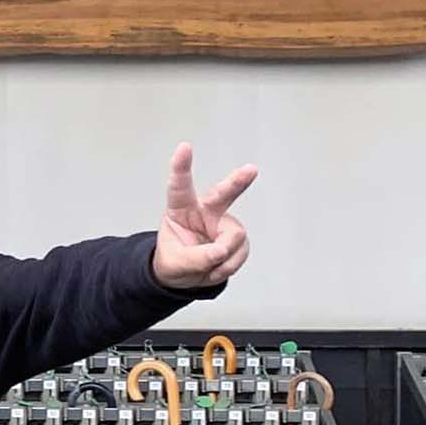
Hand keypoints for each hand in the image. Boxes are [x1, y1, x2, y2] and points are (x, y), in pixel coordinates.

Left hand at [152, 142, 255, 289]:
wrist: (186, 277)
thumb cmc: (174, 262)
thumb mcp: (175, 264)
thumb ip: (196, 257)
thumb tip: (220, 251)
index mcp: (181, 210)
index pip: (179, 187)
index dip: (181, 167)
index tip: (184, 147)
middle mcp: (205, 212)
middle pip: (222, 195)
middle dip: (237, 182)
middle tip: (251, 170)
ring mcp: (223, 224)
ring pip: (234, 237)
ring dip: (223, 259)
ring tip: (207, 267)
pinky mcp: (236, 238)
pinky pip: (240, 252)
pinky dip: (228, 266)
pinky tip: (216, 268)